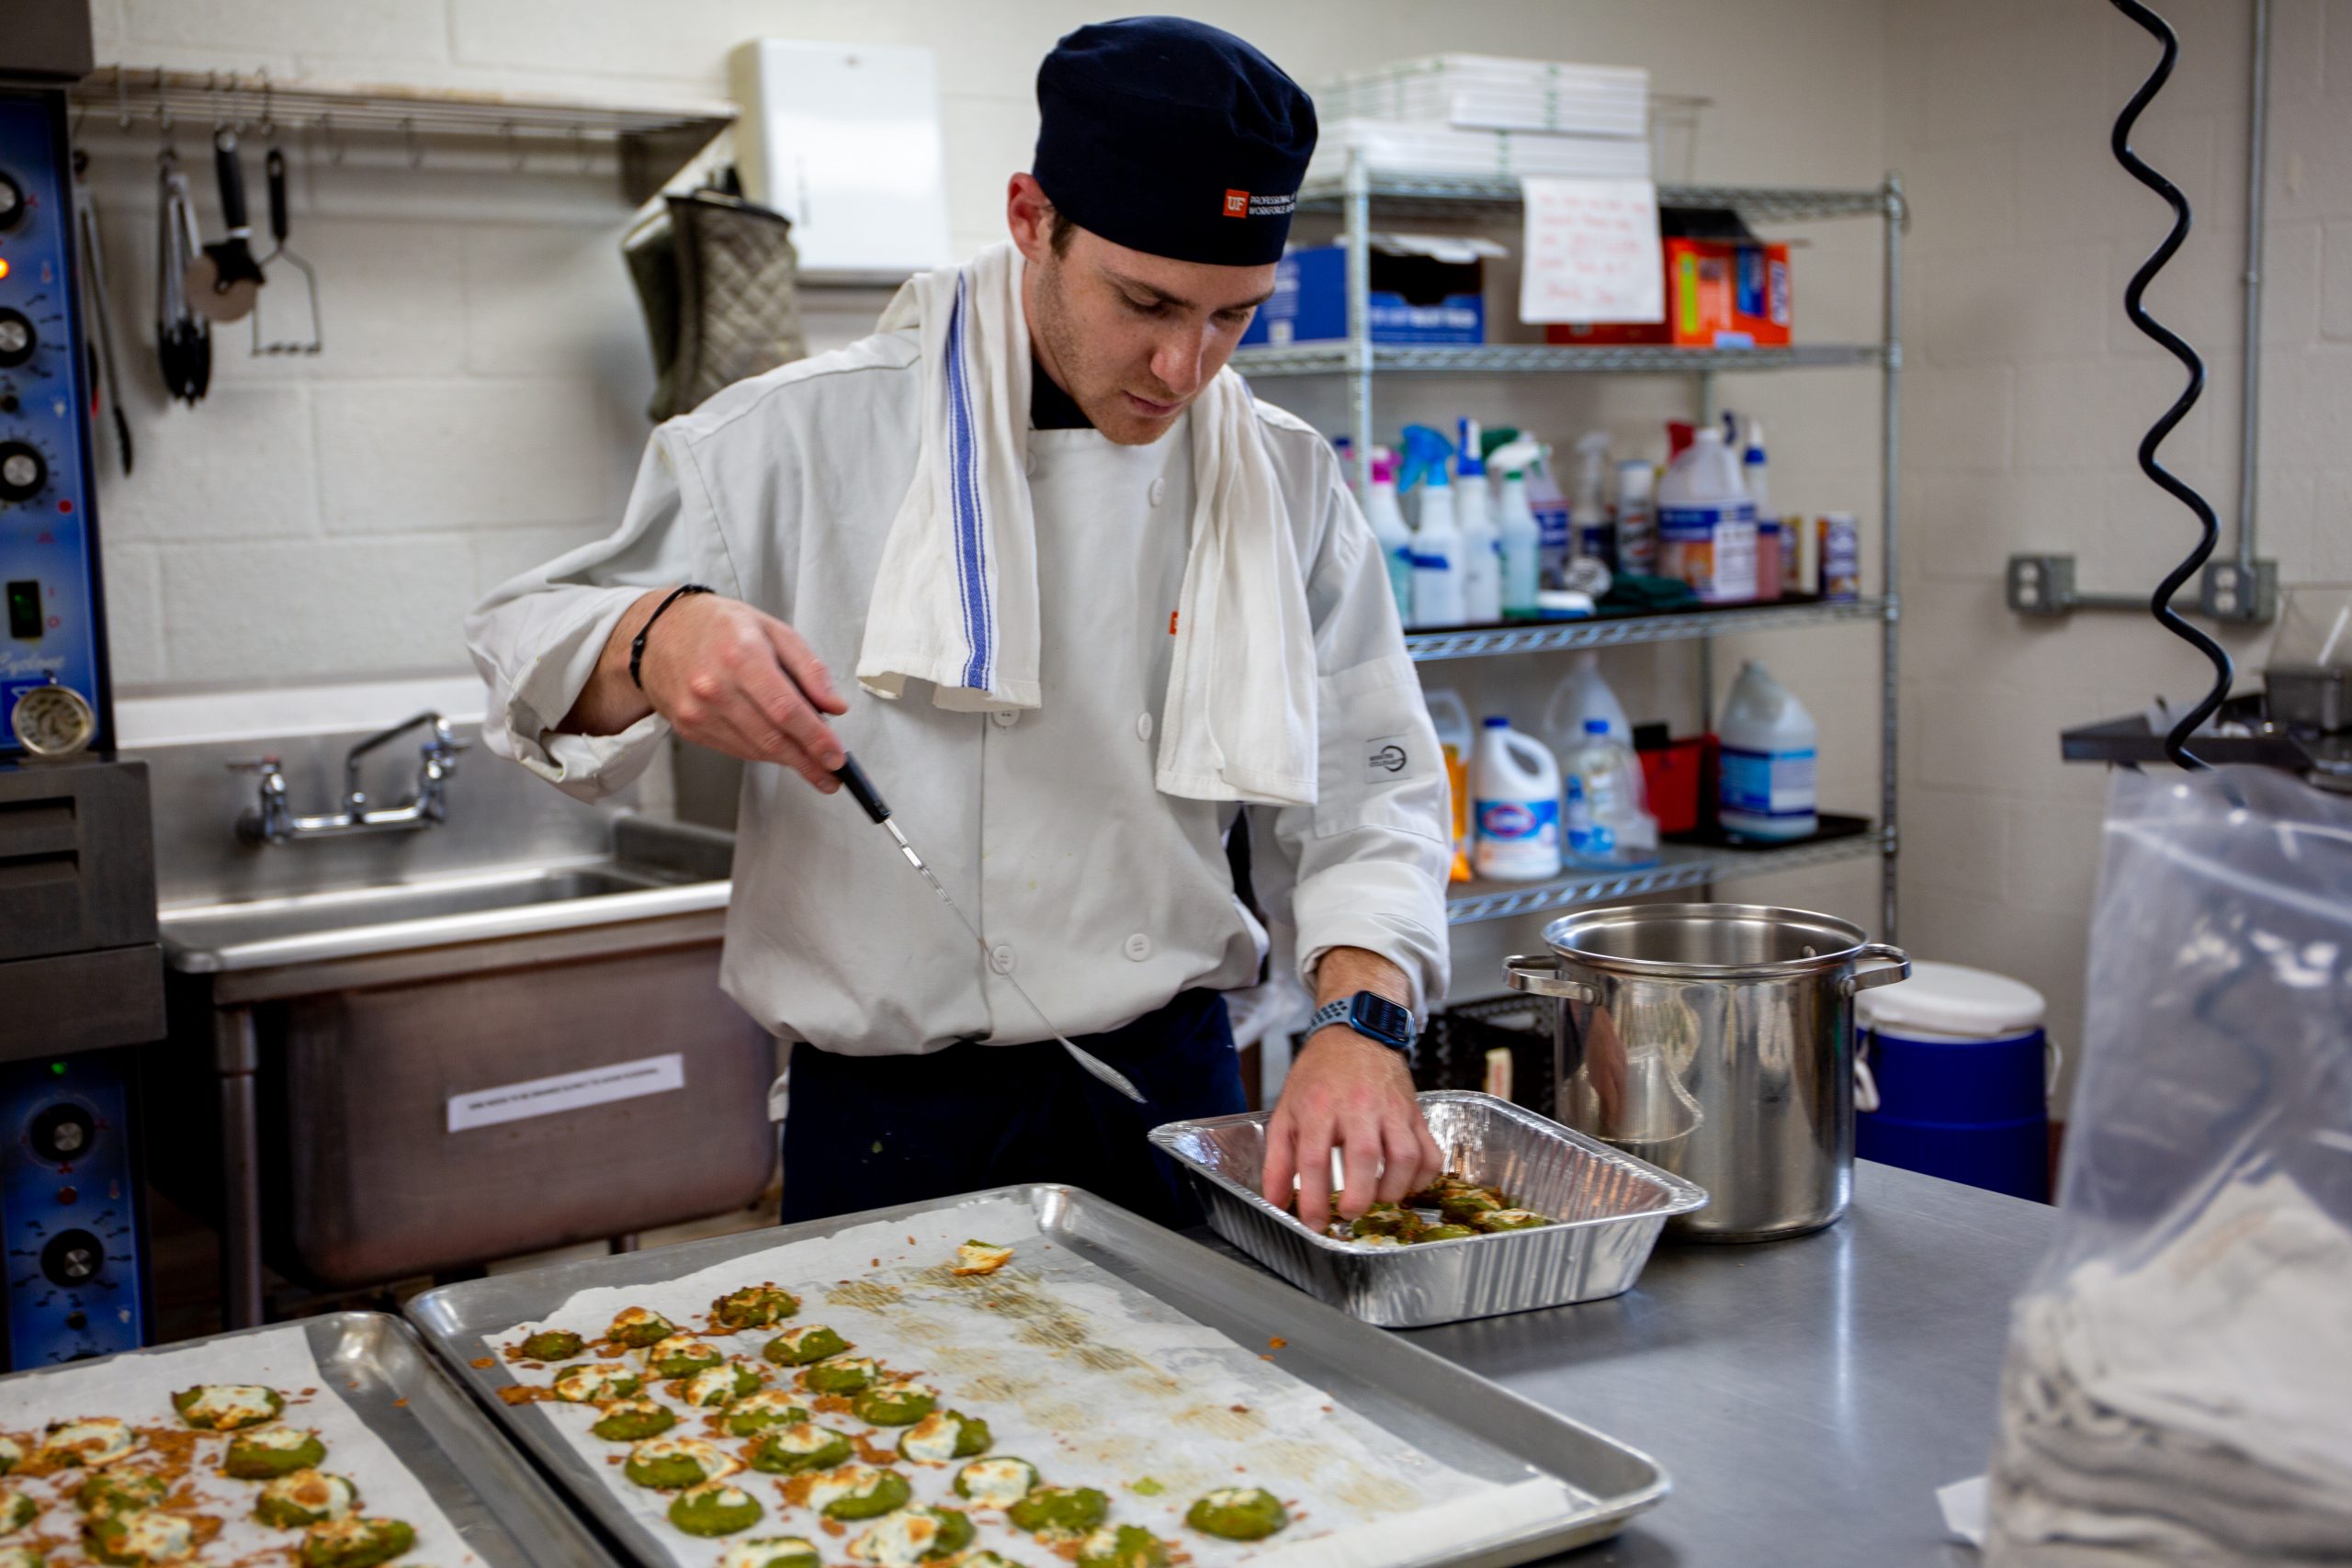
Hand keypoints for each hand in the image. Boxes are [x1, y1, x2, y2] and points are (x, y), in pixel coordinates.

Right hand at [635, 593, 850, 791]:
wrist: (660, 632)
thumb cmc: (720, 627)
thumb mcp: (774, 630)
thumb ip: (809, 668)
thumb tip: (834, 706)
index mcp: (741, 655)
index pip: (786, 709)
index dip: (815, 738)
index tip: (836, 757)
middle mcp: (715, 686)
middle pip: (771, 737)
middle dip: (808, 761)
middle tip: (832, 773)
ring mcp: (698, 710)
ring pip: (755, 749)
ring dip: (788, 760)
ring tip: (811, 762)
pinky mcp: (688, 727)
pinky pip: (736, 750)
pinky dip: (762, 752)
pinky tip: (778, 748)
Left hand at [1261, 1027, 1441, 1234]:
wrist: (1356, 1034)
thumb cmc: (1319, 1076)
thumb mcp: (1286, 1112)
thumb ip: (1278, 1161)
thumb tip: (1276, 1203)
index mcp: (1318, 1108)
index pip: (1314, 1160)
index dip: (1314, 1200)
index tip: (1315, 1223)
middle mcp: (1357, 1107)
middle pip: (1364, 1157)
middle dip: (1360, 1197)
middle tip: (1350, 1212)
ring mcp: (1391, 1109)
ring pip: (1405, 1156)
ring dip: (1394, 1188)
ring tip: (1378, 1197)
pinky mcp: (1415, 1112)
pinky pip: (1430, 1151)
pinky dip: (1424, 1176)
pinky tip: (1405, 1184)